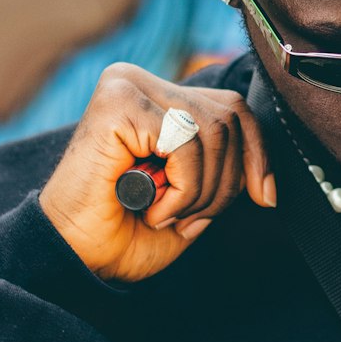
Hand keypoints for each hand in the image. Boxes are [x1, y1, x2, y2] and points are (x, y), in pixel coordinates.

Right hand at [38, 62, 273, 281]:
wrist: (75, 258)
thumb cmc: (126, 232)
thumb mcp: (193, 199)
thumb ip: (223, 171)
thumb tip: (266, 176)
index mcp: (160, 100)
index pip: (233, 108)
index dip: (257, 154)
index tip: (265, 196)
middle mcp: (143, 83)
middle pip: (228, 118)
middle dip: (224, 182)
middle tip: (190, 217)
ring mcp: (128, 86)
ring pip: (212, 130)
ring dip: (201, 191)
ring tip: (166, 213)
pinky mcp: (117, 101)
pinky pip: (185, 140)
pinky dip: (182, 187)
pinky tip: (152, 207)